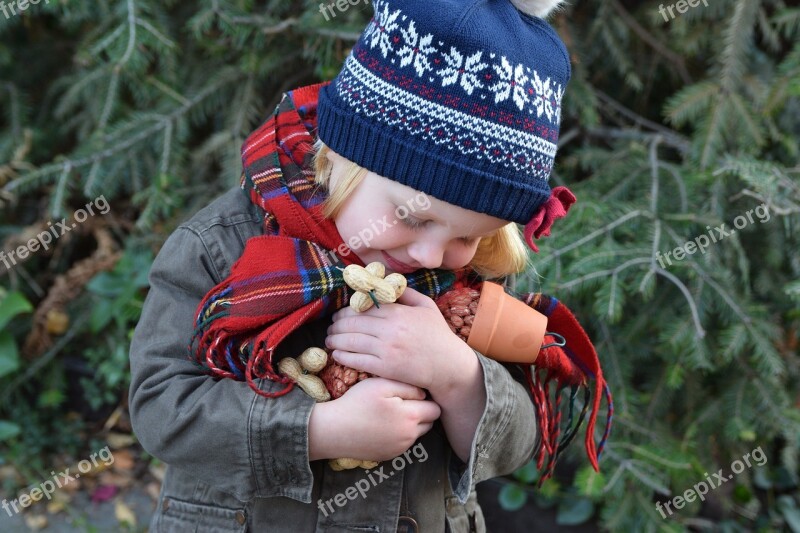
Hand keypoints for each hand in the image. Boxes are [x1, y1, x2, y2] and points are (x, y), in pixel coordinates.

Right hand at [308, 377, 440, 460]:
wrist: (333, 430)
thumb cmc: (357, 403)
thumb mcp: (382, 384)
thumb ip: (408, 387)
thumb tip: (425, 393)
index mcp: (411, 417)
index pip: (435, 409)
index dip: (427, 398)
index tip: (414, 392)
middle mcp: (409, 436)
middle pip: (429, 423)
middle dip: (421, 412)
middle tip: (402, 401)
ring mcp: (399, 449)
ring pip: (417, 434)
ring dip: (410, 424)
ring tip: (391, 413)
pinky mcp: (389, 456)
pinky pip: (403, 443)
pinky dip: (398, 434)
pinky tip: (382, 425)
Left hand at [325, 287, 475, 396]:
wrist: (448, 366)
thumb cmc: (438, 335)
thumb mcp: (426, 307)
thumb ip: (406, 293)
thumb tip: (387, 281)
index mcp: (398, 313)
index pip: (363, 307)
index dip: (346, 310)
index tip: (339, 313)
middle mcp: (389, 330)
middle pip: (353, 323)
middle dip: (336, 324)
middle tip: (330, 326)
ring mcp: (386, 350)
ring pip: (351, 341)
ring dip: (335, 339)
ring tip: (329, 339)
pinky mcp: (384, 368)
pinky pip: (357, 360)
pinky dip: (343, 356)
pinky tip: (336, 353)